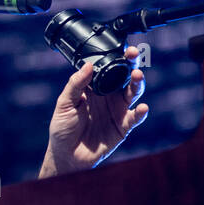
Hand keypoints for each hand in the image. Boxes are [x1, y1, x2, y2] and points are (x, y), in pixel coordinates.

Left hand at [39, 46, 149, 177]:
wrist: (66, 155)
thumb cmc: (62, 129)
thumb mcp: (64, 104)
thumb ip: (76, 85)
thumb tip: (88, 65)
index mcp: (94, 88)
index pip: (108, 69)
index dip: (116, 58)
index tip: (122, 48)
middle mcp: (109, 96)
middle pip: (124, 77)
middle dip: (131, 64)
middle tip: (133, 55)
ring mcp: (117, 110)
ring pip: (133, 93)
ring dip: (137, 84)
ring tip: (137, 77)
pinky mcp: (123, 126)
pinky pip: (134, 118)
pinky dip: (140, 112)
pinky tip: (141, 108)